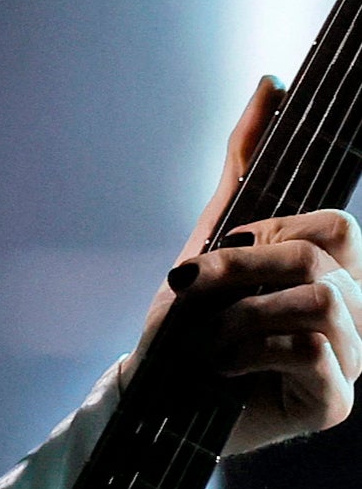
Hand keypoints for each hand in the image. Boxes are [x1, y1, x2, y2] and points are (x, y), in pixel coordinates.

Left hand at [138, 75, 361, 456]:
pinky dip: (251, 351)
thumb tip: (270, 84)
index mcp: (335, 275)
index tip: (220, 259)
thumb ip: (243, 165)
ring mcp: (353, 362)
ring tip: (210, 339)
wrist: (148, 397)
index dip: (270, 234)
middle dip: (244, 269)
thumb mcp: (209, 237)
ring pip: (321, 303)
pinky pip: (313, 352)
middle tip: (197, 295)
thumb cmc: (184, 325)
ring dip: (242, 315)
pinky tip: (223, 367)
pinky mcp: (334, 404)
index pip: (338, 227)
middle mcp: (355, 315)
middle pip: (326, 258)